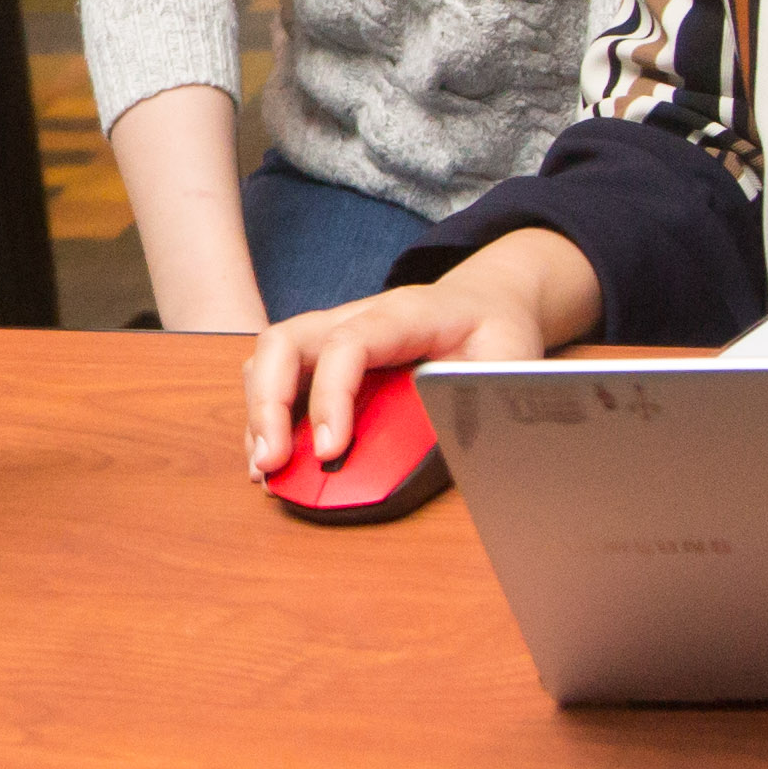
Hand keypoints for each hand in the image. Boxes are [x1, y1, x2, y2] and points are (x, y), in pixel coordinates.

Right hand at [246, 271, 552, 480]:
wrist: (489, 300)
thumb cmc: (496, 331)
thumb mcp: (509, 363)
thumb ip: (486, 400)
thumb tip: (460, 448)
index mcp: (405, 314)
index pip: (349, 344)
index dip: (331, 397)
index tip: (329, 450)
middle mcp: (358, 316)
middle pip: (286, 341)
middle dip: (268, 404)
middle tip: (272, 462)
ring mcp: (335, 332)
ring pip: (271, 356)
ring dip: (257, 412)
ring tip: (264, 468)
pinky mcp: (326, 356)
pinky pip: (277, 376)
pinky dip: (265, 417)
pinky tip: (269, 457)